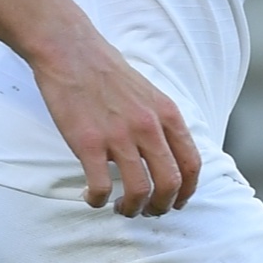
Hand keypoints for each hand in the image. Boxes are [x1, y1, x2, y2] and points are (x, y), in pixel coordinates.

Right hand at [29, 22, 203, 215]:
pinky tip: (92, 197)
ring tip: (122, 208)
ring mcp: (119, 136)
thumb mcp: (149, 94)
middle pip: (170, 183)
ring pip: (139, 191)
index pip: (191, 164)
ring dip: (133, 208)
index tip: (177, 202)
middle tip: (148, 211)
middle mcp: (148, 127)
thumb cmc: (106, 72)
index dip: (187, 191)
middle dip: (162, 206)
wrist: (71, 52)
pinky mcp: (89, 143)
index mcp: (167, 115)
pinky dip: (98, 200)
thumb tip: (167, 155)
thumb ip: (161, 123)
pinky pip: (101, 187)